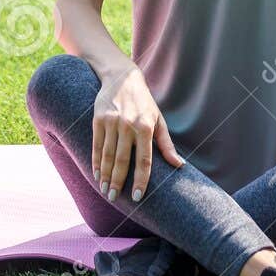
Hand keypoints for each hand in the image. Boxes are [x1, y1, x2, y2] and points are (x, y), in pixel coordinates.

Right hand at [92, 66, 183, 204]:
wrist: (121, 78)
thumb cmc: (144, 102)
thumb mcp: (158, 120)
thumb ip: (166, 144)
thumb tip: (179, 165)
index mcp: (145, 127)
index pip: (144, 160)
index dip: (141, 180)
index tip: (137, 196)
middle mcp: (127, 125)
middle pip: (122, 160)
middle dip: (118, 182)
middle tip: (114, 198)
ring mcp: (111, 122)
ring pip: (107, 155)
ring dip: (105, 175)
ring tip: (105, 191)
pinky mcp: (98, 120)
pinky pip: (96, 146)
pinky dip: (96, 162)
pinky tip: (97, 175)